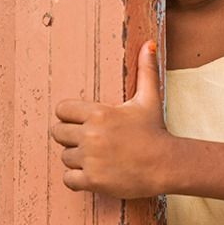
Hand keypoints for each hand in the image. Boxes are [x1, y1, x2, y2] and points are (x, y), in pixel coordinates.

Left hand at [51, 40, 169, 198]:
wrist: (166, 165)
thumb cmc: (155, 130)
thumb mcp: (149, 99)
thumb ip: (146, 70)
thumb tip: (150, 44)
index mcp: (99, 113)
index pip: (62, 110)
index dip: (70, 116)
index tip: (83, 122)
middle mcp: (91, 135)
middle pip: (57, 133)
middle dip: (70, 137)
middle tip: (89, 141)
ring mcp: (90, 159)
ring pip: (64, 157)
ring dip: (76, 158)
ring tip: (96, 157)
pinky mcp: (92, 180)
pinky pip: (68, 179)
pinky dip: (77, 179)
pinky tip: (93, 173)